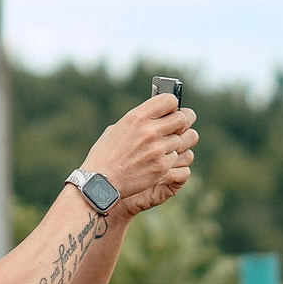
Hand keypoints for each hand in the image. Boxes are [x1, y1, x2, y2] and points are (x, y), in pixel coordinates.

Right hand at [79, 94, 197, 216]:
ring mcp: (157, 149)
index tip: (170, 110)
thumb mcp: (117, 129)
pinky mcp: (162, 166)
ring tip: (159, 148)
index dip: (172, 105)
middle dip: (181, 122)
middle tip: (176, 127)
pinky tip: (154, 162)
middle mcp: (150, 131)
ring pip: (181, 140)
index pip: (170, 100)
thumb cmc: (105, 154)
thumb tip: (157, 114)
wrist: (100, 182)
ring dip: (173, 143)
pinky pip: (175, 157)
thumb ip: (139, 120)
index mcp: (137, 117)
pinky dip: (167, 159)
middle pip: (183, 118)